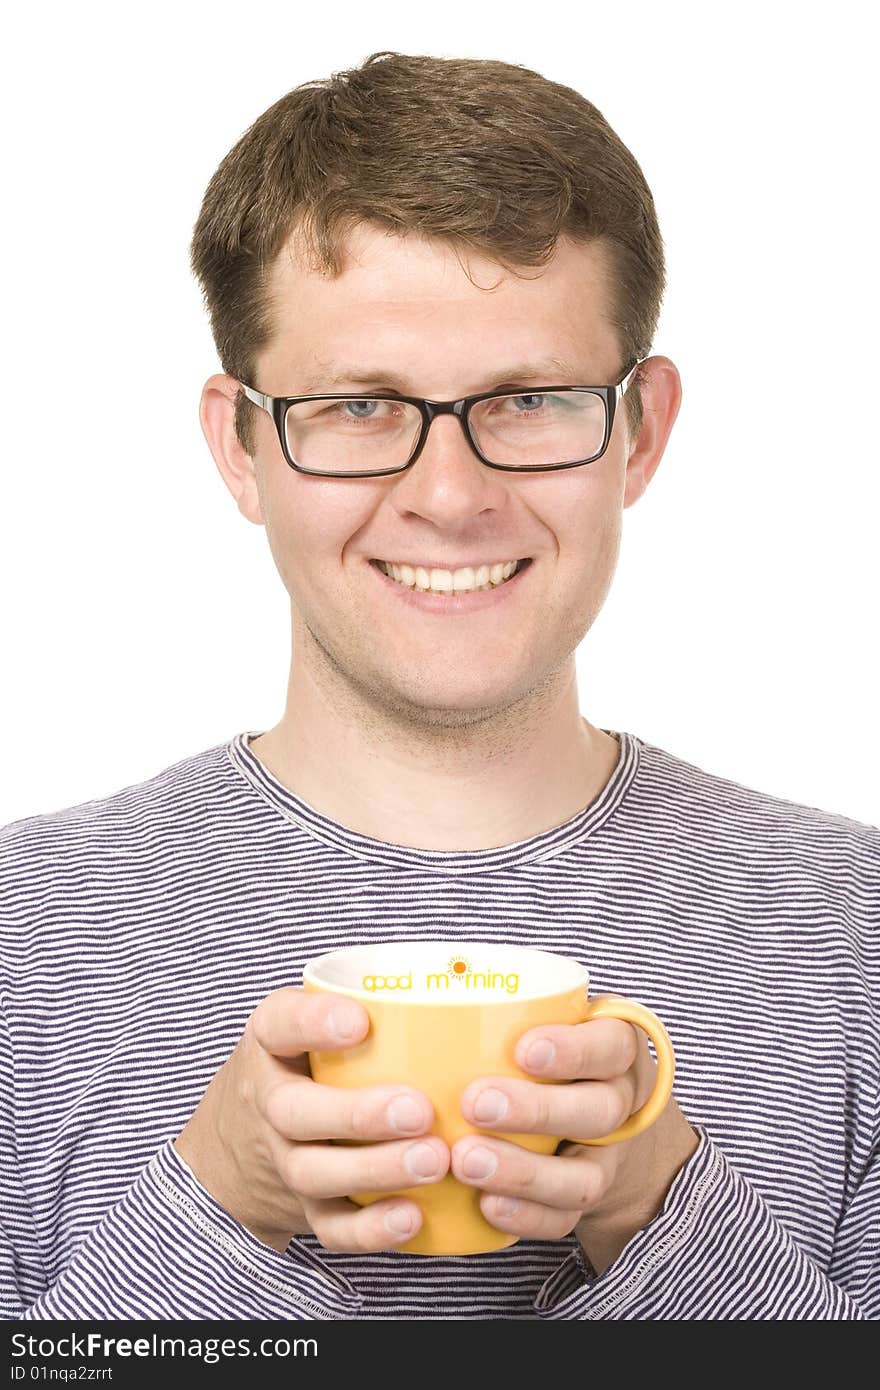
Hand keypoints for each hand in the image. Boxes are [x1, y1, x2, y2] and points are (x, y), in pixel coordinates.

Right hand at [174, 987, 449, 1253]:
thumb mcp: (310, 1018)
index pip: (279, 1024)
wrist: (239, 1141)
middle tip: (419, 1110)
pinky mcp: (304, 1207)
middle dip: (357, 1115)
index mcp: (272, 1042)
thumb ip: (369, 1001)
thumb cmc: (304, 1062)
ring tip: (433, 1161)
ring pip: (315, 1173)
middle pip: (296, 1113)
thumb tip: (470, 984)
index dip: (315, 1023)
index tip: (361, 1023)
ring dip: (375, 1171)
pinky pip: (330, 1227)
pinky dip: (370, 1230)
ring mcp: (283, 1160)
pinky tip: (413, 1217)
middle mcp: (269, 1102)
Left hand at [449, 999, 698, 1274]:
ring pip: (583, 1176)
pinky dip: (526, 1216)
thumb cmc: (548, 1055)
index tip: (523, 1049)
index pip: (610, 1045)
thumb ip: (498, 1003)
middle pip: (598, 1111)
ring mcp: (607, 1160)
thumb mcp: (544, 1016)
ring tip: (465, 1160)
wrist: (600, 1126)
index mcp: (613, 1051)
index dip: (573, 1050)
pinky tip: (485, 1204)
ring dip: (523, 1172)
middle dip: (537, 1110)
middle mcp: (619, 1104)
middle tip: (476, 1102)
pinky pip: (565, 1220)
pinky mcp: (585, 1204)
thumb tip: (397, 987)